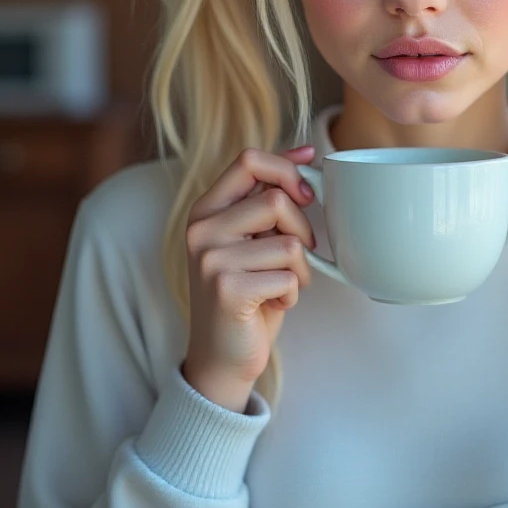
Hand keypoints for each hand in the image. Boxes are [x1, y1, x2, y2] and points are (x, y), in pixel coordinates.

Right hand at [182, 144, 317, 408]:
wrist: (222, 356)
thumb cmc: (248, 292)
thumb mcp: (253, 238)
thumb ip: (267, 197)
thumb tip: (307, 151)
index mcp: (206, 209)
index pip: (248, 159)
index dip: (287, 169)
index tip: (306, 193)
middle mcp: (201, 229)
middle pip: (275, 200)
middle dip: (302, 229)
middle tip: (298, 255)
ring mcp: (210, 259)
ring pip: (288, 242)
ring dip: (300, 269)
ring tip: (280, 284)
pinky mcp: (227, 289)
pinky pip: (288, 276)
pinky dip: (292, 293)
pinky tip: (271, 304)